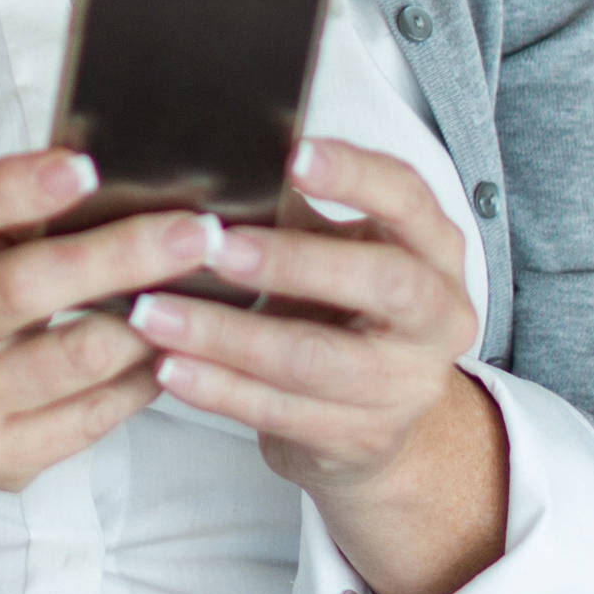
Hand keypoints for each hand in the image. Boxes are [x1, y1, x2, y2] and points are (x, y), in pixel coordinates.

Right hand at [0, 148, 220, 593]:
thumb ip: (12, 218)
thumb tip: (123, 178)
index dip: (8, 188)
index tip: (84, 167)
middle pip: (22, 287)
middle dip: (121, 254)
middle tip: (196, 232)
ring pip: (73, 357)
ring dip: (149, 321)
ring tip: (202, 290)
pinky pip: (92, 414)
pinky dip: (143, 376)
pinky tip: (171, 350)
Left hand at [132, 136, 508, 593]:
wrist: (376, 419)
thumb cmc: (345, 309)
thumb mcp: (340, 252)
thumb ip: (300, 213)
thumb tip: (217, 162)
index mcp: (436, 251)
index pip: (408, 199)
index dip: (357, 176)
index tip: (294, 155)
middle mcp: (438, 317)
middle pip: (382, 282)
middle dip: (292, 262)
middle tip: (214, 247)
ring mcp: (405, 385)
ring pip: (314, 359)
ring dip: (226, 336)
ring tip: (155, 313)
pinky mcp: (361, 437)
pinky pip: (281, 412)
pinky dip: (219, 389)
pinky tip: (170, 366)